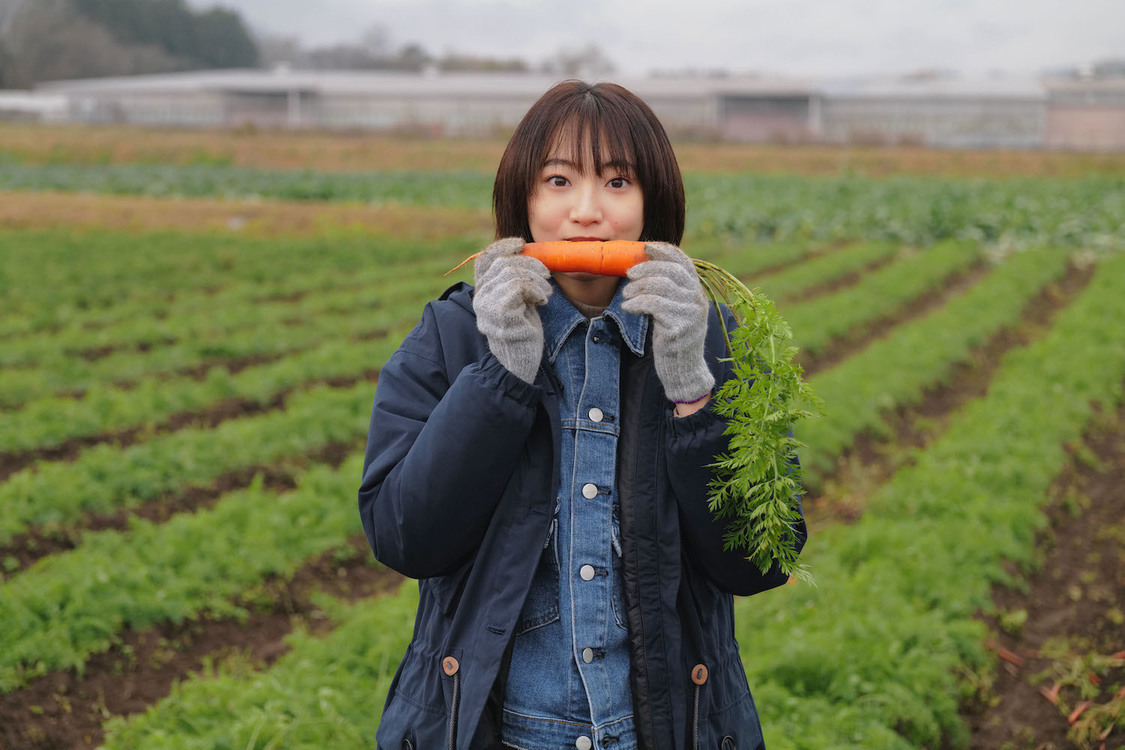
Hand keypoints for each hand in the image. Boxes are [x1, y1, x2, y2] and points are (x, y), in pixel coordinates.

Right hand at [472, 237, 551, 383]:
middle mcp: (480, 297)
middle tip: (547, 276)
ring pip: (512, 272)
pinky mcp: (500, 313)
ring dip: (536, 278)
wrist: (519, 363)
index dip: (502, 247)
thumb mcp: (519, 300)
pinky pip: (519, 286)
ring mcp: (487, 305)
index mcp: (483, 291)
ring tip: (547, 292)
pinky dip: (536, 290)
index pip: (485, 259)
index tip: (522, 243)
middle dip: (530, 264)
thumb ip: (516, 281)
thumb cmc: (522, 331)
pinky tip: (543, 301)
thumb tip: (527, 254)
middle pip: (503, 263)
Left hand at [621, 242, 714, 403]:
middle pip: (671, 271)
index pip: (683, 262)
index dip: (664, 251)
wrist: (683, 370)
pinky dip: (637, 303)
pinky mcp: (680, 327)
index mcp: (696, 291)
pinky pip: (654, 305)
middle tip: (628, 274)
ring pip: (662, 286)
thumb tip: (641, 266)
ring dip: (638, 287)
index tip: (645, 247)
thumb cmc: (672, 337)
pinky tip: (628, 308)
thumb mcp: (673, 310)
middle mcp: (697, 299)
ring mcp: (691, 313)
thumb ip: (666, 290)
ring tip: (626, 295)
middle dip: (646, 268)